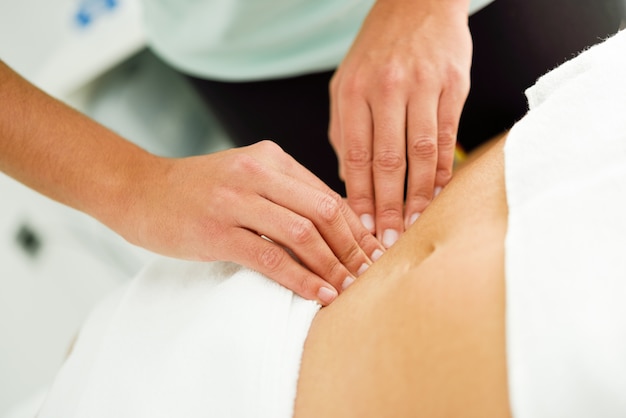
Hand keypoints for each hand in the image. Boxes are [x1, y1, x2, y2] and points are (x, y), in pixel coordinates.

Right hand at [122, 141, 384, 304]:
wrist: (139, 190)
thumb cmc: (198, 190)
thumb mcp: (246, 177)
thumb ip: (286, 193)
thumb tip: (334, 225)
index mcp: (271, 158)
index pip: (328, 194)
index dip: (357, 226)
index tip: (374, 251)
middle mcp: (257, 173)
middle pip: (324, 211)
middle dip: (353, 247)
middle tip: (370, 273)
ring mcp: (236, 200)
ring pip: (303, 234)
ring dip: (333, 265)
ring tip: (350, 287)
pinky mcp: (217, 230)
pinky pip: (271, 257)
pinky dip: (301, 278)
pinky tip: (319, 293)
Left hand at [329, 0, 471, 247]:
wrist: (417, 3)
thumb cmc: (377, 50)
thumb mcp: (345, 84)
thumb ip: (343, 130)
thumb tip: (347, 180)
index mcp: (352, 92)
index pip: (355, 157)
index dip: (359, 197)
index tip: (360, 228)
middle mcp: (385, 90)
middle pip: (387, 161)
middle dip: (387, 206)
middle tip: (387, 239)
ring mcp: (421, 86)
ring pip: (420, 153)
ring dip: (417, 195)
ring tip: (413, 224)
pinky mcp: (452, 85)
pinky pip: (448, 136)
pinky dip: (444, 169)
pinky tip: (439, 193)